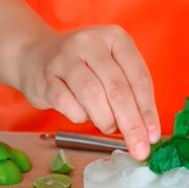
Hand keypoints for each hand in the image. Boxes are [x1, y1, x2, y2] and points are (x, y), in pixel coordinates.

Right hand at [17, 25, 160, 160]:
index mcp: (115, 38)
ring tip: (108, 127)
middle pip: (117, 88)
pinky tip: (82, 115)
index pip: (139, 77)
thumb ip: (131, 93)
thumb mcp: (112, 69)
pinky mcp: (46, 77)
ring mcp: (65, 58)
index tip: (152, 137)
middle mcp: (90, 43)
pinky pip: (67, 103)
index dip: (148, 110)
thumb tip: (148, 131)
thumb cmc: (83, 67)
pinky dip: (79, 116)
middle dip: (131, 124)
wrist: (36, 56)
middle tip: (138, 149)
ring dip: (105, 119)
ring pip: (92, 95)